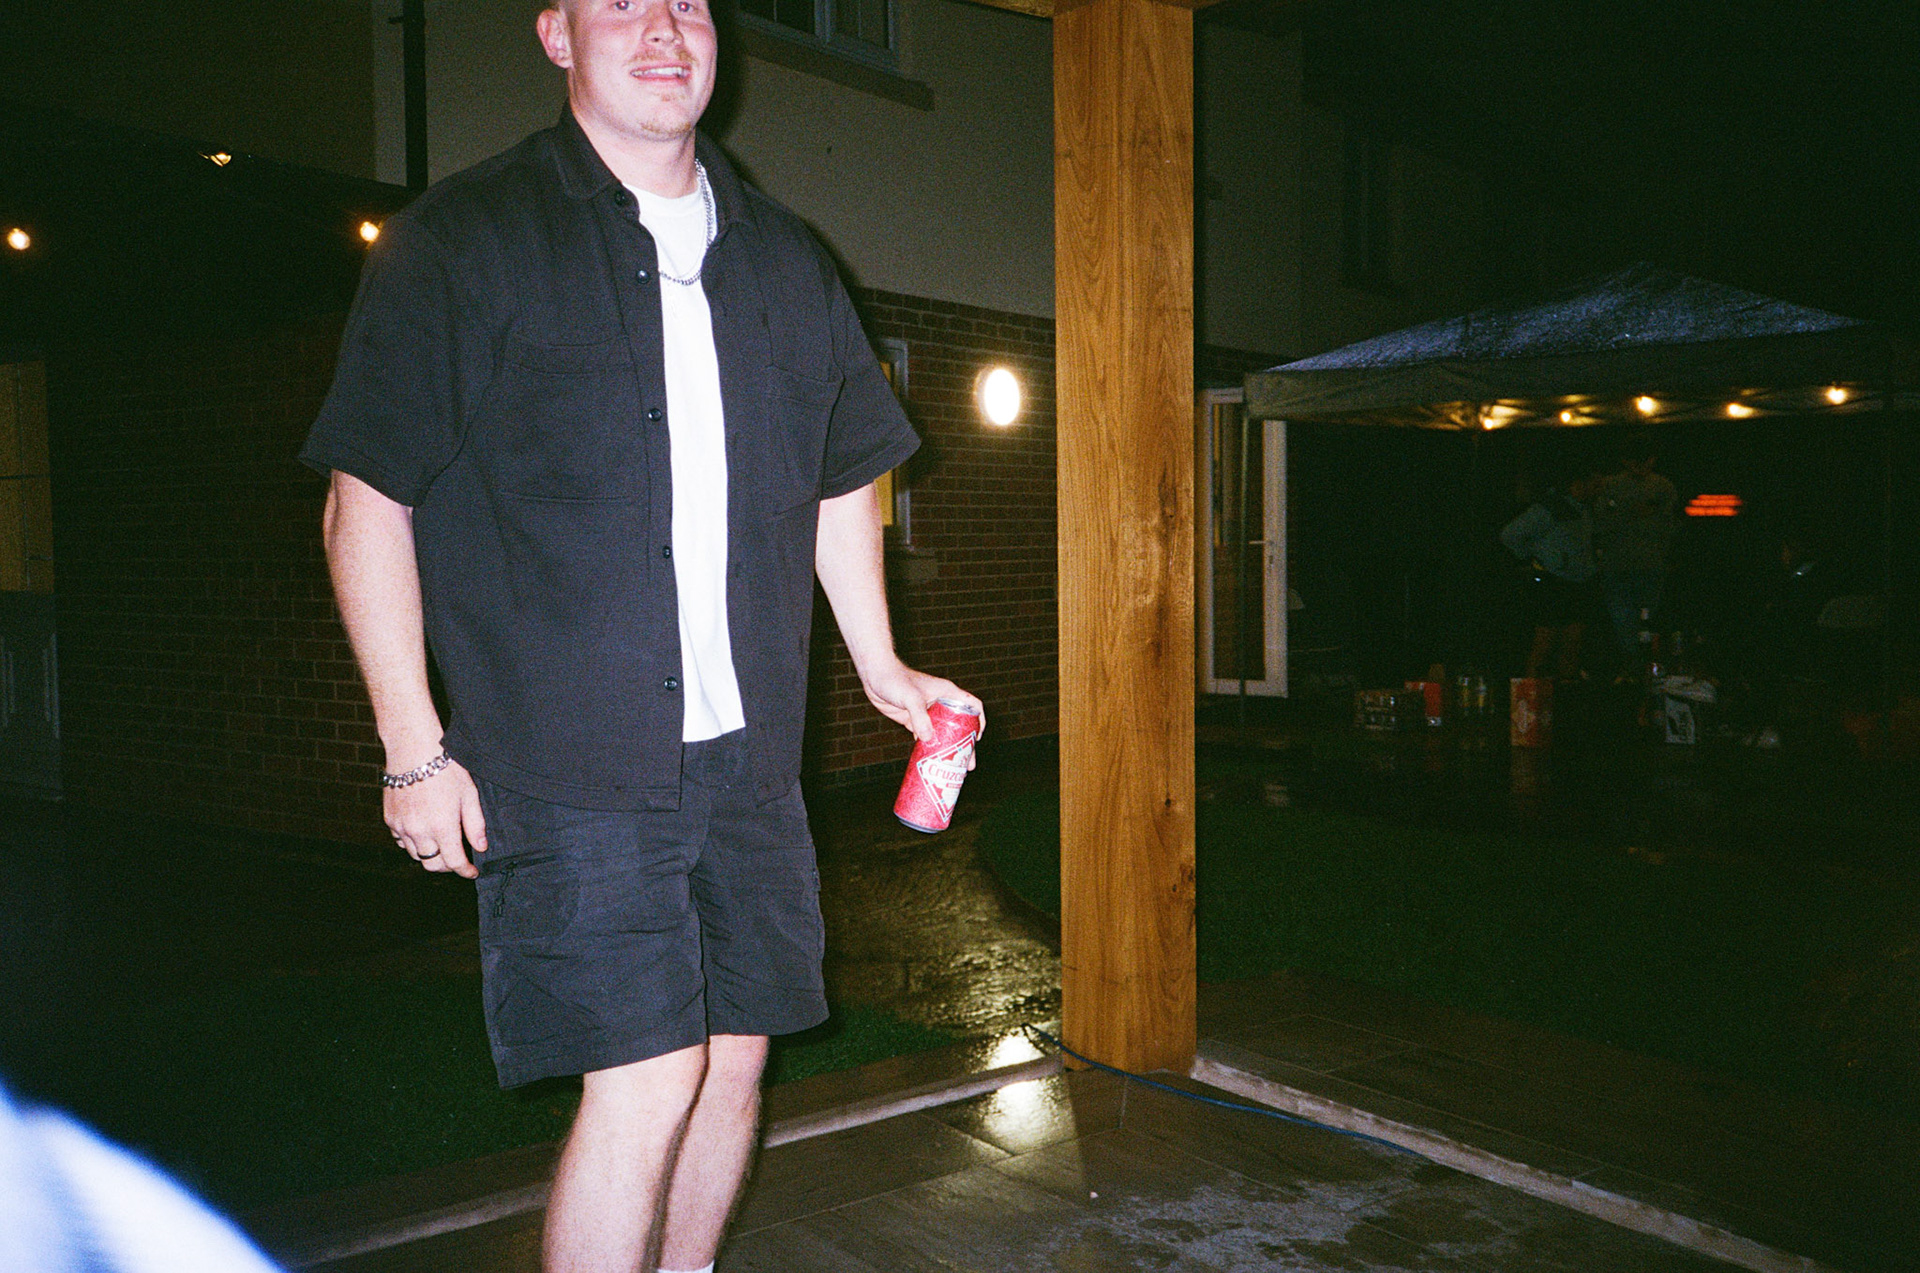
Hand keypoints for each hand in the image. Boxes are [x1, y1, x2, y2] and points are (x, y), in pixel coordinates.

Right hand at [385, 755, 487, 878]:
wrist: (413, 749)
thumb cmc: (444, 768)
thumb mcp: (469, 794)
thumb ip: (475, 824)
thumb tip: (480, 846)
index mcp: (442, 826)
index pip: (454, 862)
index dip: (465, 871)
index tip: (471, 871)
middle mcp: (419, 831)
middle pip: (432, 864)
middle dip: (447, 866)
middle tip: (457, 859)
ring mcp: (402, 826)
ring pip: (416, 855)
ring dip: (429, 854)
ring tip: (440, 843)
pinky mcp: (390, 819)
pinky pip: (402, 841)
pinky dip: (413, 842)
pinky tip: (423, 831)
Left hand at [858, 662, 983, 767]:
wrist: (875, 676)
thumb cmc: (895, 679)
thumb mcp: (910, 697)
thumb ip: (919, 717)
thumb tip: (928, 739)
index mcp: (947, 693)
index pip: (972, 705)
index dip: (979, 721)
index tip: (977, 738)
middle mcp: (940, 703)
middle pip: (960, 725)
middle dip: (965, 745)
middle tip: (969, 765)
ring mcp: (927, 713)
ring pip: (943, 733)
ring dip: (948, 748)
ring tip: (952, 768)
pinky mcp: (913, 720)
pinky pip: (925, 736)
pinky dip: (929, 747)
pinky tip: (930, 760)